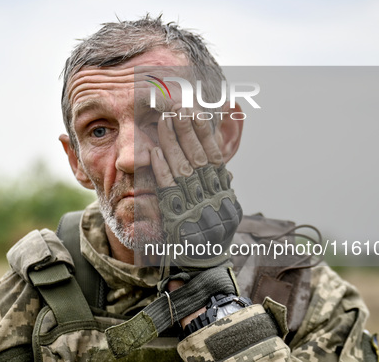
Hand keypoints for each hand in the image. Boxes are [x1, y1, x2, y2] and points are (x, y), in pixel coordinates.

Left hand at [150, 108, 242, 271]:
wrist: (200, 271)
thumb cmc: (208, 235)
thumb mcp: (221, 207)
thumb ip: (220, 181)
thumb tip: (224, 161)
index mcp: (225, 196)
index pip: (215, 157)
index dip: (205, 133)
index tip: (197, 111)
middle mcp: (214, 202)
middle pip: (199, 159)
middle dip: (188, 132)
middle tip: (178, 107)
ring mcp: (196, 212)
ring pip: (183, 171)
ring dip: (173, 144)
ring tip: (165, 120)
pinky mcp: (176, 223)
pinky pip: (167, 192)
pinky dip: (160, 170)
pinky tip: (153, 151)